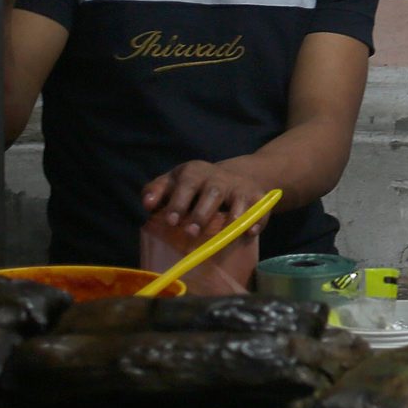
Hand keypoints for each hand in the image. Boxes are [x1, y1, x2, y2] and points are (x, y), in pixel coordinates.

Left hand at [142, 160, 281, 240]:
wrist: (236, 175)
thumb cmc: (195, 185)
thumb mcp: (174, 181)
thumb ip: (157, 191)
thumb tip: (147, 204)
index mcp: (195, 172)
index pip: (186, 184)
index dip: (179, 202)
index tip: (171, 221)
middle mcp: (219, 177)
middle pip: (213, 192)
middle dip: (202, 213)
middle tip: (191, 232)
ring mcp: (240, 187)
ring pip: (239, 199)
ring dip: (232, 217)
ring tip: (225, 235)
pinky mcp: (258, 197)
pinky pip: (260, 208)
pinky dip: (257, 220)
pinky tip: (250, 233)